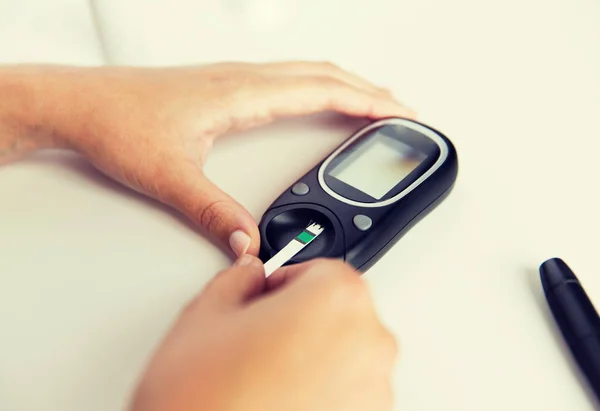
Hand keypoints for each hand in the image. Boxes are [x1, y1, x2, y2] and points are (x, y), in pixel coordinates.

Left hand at [16, 62, 413, 256]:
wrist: (80, 105)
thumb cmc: (116, 123)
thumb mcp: (168, 175)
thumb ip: (213, 212)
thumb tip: (248, 241)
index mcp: (240, 93)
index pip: (320, 90)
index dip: (365, 102)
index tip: (398, 113)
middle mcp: (241, 79)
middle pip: (322, 76)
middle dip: (368, 92)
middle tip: (399, 110)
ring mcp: (233, 79)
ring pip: (305, 73)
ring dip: (344, 86)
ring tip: (370, 103)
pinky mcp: (223, 87)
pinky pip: (285, 79)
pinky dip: (316, 87)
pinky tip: (316, 101)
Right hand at [130, 256, 397, 410]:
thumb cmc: (206, 402)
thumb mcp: (205, 316)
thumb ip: (237, 279)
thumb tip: (249, 275)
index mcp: (336, 300)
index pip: (322, 268)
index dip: (286, 280)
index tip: (267, 294)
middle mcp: (369, 343)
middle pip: (339, 310)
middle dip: (300, 316)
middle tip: (258, 336)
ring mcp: (374, 391)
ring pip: (344, 353)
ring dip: (312, 356)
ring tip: (263, 377)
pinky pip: (347, 393)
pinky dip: (322, 392)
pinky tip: (279, 401)